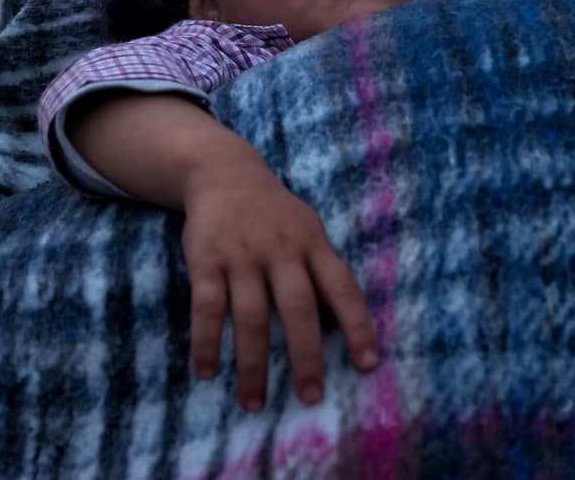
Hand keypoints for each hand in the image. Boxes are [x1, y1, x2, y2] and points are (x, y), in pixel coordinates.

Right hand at [181, 154, 378, 411]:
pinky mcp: (206, 259)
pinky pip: (208, 307)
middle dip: (306, 357)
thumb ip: (322, 270)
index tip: (368, 365)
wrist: (224, 172)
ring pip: (251, 317)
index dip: (357, 326)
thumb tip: (344, 327)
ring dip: (253, 365)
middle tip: (311, 397)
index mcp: (313, 245)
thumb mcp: (307, 229)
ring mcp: (242, 255)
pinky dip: (206, 342)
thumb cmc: (275, 214)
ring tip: (253, 403)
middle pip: (298, 309)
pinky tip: (207, 372)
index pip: (342, 288)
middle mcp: (281, 250)